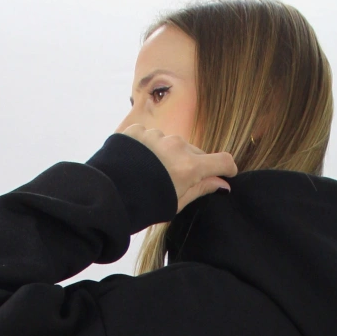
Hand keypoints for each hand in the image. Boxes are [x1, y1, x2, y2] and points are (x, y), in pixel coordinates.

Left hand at [113, 120, 236, 212]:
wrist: (108, 194)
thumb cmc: (145, 204)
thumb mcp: (177, 202)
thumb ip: (201, 188)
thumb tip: (223, 184)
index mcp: (189, 166)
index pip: (222, 160)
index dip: (227, 168)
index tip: (227, 173)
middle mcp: (176, 145)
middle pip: (195, 152)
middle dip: (192, 165)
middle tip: (178, 182)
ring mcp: (156, 135)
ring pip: (172, 144)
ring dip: (169, 156)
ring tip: (152, 174)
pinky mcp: (138, 131)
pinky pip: (151, 138)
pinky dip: (149, 149)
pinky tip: (139, 164)